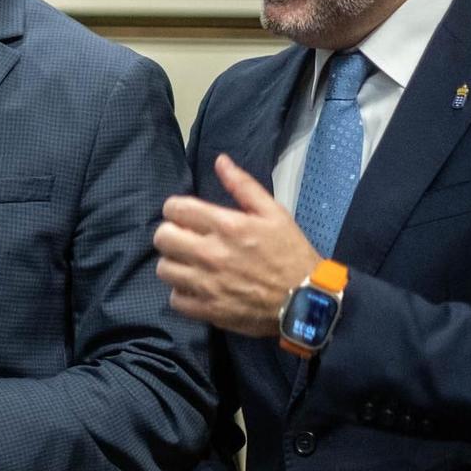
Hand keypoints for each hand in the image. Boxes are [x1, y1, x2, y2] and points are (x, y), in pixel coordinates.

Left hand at [153, 153, 319, 337]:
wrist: (307, 300)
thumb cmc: (291, 253)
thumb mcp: (274, 213)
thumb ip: (243, 186)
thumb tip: (220, 160)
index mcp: (227, 226)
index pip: (174, 209)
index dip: (176, 209)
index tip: (186, 215)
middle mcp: (211, 253)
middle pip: (162, 237)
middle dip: (171, 234)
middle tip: (186, 238)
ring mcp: (207, 284)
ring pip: (164, 269)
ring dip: (174, 263)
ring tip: (190, 264)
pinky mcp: (207, 309)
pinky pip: (175, 299)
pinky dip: (182, 293)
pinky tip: (196, 287)